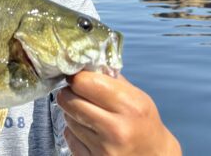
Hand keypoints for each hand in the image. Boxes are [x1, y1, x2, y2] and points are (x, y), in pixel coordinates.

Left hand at [56, 71, 180, 155]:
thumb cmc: (143, 122)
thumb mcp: (137, 96)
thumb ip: (110, 80)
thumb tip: (82, 64)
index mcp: (129, 106)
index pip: (84, 82)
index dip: (77, 77)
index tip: (78, 78)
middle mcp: (115, 129)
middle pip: (69, 99)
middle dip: (69, 93)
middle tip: (76, 93)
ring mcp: (103, 148)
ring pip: (67, 118)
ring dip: (72, 113)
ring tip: (89, 114)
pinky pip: (68, 137)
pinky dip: (74, 131)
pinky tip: (89, 131)